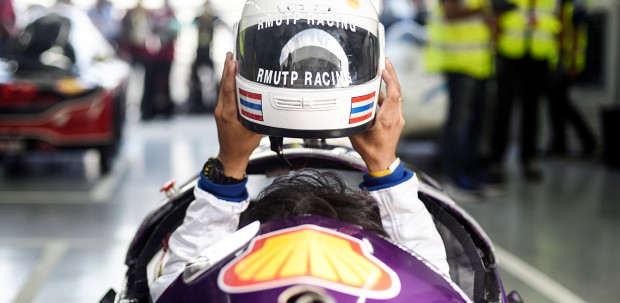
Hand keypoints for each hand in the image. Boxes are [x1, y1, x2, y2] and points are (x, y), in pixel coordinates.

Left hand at [215, 52, 262, 178]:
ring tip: (231, 59)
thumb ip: (261, 116)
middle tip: (231, 54)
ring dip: (227, 74)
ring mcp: (220, 110)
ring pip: (223, 88)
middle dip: (227, 68)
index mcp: (228, 114)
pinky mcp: (221, 111)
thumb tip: (271, 104)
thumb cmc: (243, 146)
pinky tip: (232, 76)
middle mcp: (221, 110)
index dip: (230, 75)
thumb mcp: (256, 131)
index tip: (232, 62)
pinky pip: (224, 94)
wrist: (230, 157)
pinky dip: (228, 83)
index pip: (229, 90)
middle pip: (223, 85)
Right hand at [349, 58, 404, 172]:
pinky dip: (387, 94)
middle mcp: (395, 117)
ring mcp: (398, 119)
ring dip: (390, 84)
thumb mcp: (357, 132)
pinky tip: (377, 91)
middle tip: (385, 61)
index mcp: (387, 119)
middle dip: (392, 75)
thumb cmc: (370, 150)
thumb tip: (346, 104)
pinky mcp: (396, 120)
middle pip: (397, 91)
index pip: (393, 94)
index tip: (383, 68)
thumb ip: (354, 117)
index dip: (389, 79)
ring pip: (396, 96)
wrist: (382, 162)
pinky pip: (393, 103)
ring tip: (381, 72)